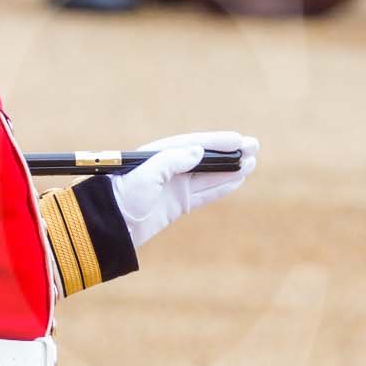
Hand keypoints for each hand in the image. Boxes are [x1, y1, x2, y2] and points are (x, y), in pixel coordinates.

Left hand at [110, 131, 259, 248]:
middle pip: (206, 158)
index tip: (238, 139)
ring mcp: (175, 186)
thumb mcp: (146, 175)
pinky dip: (222, 186)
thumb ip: (171, 160)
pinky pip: (206, 193)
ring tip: (252, 162)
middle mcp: (169, 168)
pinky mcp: (178, 204)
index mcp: (159, 154)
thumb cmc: (124, 196)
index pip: (194, 144)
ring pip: (210, 175)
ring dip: (231, 169)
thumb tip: (197, 152)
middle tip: (254, 146)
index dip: (217, 141)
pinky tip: (238, 179)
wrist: (111, 225)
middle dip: (230, 153)